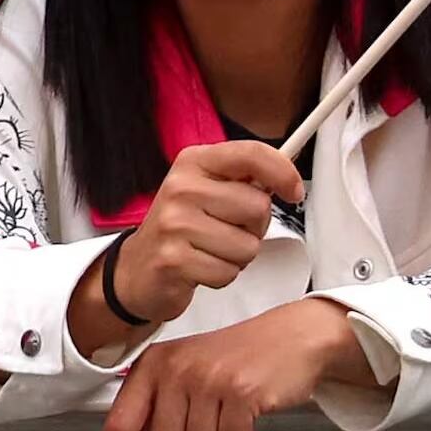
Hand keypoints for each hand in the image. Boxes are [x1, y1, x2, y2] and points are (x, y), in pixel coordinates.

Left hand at [87, 296, 362, 430]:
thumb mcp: (178, 373)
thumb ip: (140, 410)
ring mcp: (207, 380)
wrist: (289, 338)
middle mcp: (174, 369)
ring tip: (227, 406)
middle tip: (207, 412)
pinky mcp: (240, 392)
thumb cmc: (232, 358)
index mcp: (152, 364)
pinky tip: (246, 408)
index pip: (122, 421)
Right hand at [96, 140, 302, 353]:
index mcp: (193, 162)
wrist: (138, 267)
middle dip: (254, 227)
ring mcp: (174, 223)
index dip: (283, 172)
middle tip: (227, 229)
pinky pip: (228, 272)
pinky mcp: (173, 258)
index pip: (251, 154)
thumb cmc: (183, 227)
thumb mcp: (208, 189)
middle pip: (258, 206)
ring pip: (248, 245)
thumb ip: (244, 179)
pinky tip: (200, 267)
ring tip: (211, 250)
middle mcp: (181, 187)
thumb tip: (287, 179)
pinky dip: (221, 276)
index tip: (293, 192)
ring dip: (237, 256)